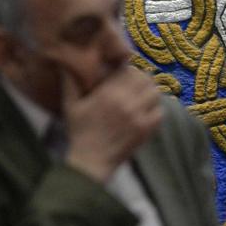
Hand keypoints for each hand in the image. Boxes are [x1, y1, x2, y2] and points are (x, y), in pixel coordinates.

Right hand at [63, 66, 162, 181]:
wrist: (90, 162)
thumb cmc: (79, 132)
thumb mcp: (71, 105)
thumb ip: (70, 82)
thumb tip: (65, 63)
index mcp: (107, 94)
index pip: (129, 69)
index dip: (129, 67)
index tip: (126, 70)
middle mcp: (125, 103)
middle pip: (144, 78)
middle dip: (141, 77)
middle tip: (135, 82)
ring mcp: (137, 117)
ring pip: (154, 93)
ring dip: (150, 91)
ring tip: (142, 95)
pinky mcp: (145, 130)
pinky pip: (159, 112)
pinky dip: (156, 108)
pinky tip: (146, 110)